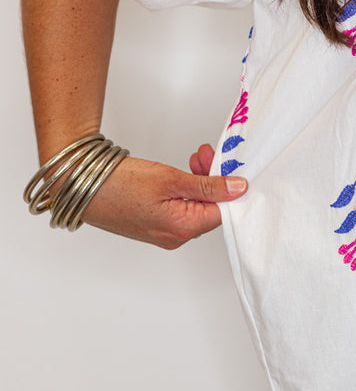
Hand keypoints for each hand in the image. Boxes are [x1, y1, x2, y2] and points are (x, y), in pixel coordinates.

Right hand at [80, 148, 246, 248]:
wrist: (81, 187)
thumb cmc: (118, 185)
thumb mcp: (171, 179)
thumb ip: (208, 185)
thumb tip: (238, 188)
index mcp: (183, 229)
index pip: (222, 211)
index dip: (227, 185)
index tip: (225, 164)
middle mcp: (174, 236)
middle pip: (209, 208)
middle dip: (212, 179)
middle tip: (205, 154)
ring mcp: (162, 232)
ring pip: (194, 206)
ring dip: (198, 182)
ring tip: (193, 159)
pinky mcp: (152, 225)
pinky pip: (179, 208)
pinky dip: (184, 190)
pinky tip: (180, 173)